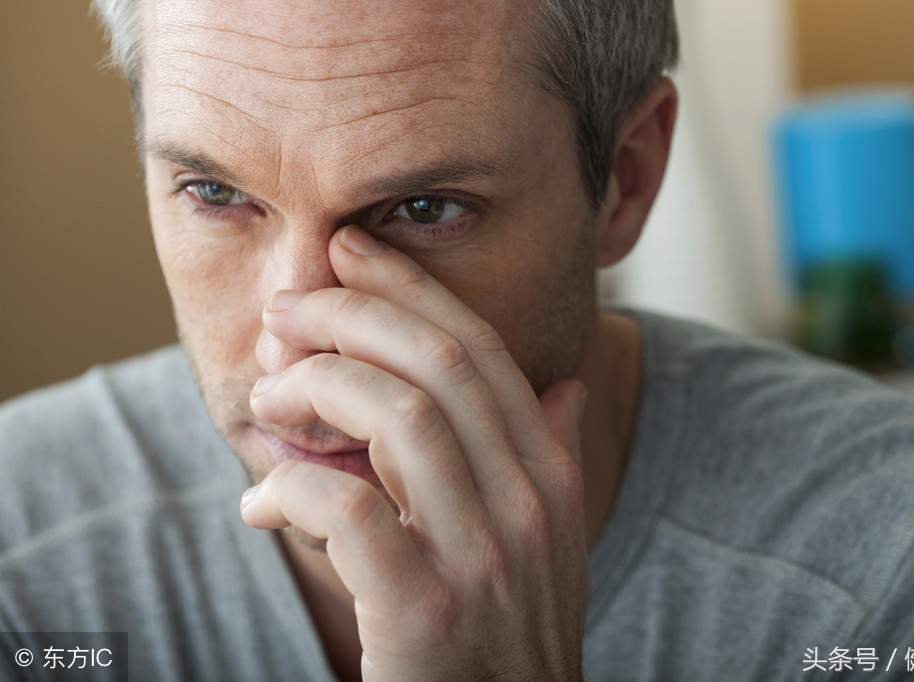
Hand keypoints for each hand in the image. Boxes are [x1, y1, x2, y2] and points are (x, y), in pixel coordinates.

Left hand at [240, 225, 589, 680]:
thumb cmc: (510, 634)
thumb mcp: (554, 544)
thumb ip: (555, 459)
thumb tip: (563, 388)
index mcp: (551, 476)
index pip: (481, 351)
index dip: (412, 289)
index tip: (351, 251)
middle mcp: (527, 504)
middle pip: (439, 363)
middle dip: (352, 315)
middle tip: (287, 310)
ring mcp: (482, 557)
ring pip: (397, 418)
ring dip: (316, 390)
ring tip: (268, 399)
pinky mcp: (426, 613)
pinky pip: (349, 512)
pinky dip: (295, 489)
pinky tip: (267, 501)